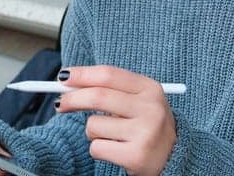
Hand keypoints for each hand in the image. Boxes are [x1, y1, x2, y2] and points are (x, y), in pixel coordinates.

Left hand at [57, 65, 177, 175]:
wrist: (173, 159)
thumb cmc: (146, 126)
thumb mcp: (138, 102)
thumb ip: (109, 90)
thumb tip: (68, 83)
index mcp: (151, 89)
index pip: (109, 75)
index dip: (82, 74)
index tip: (63, 77)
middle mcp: (151, 108)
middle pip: (98, 96)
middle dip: (72, 99)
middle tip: (60, 104)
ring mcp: (145, 133)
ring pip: (94, 125)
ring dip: (92, 131)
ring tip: (110, 136)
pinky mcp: (136, 156)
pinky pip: (96, 148)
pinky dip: (98, 150)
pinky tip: (115, 151)